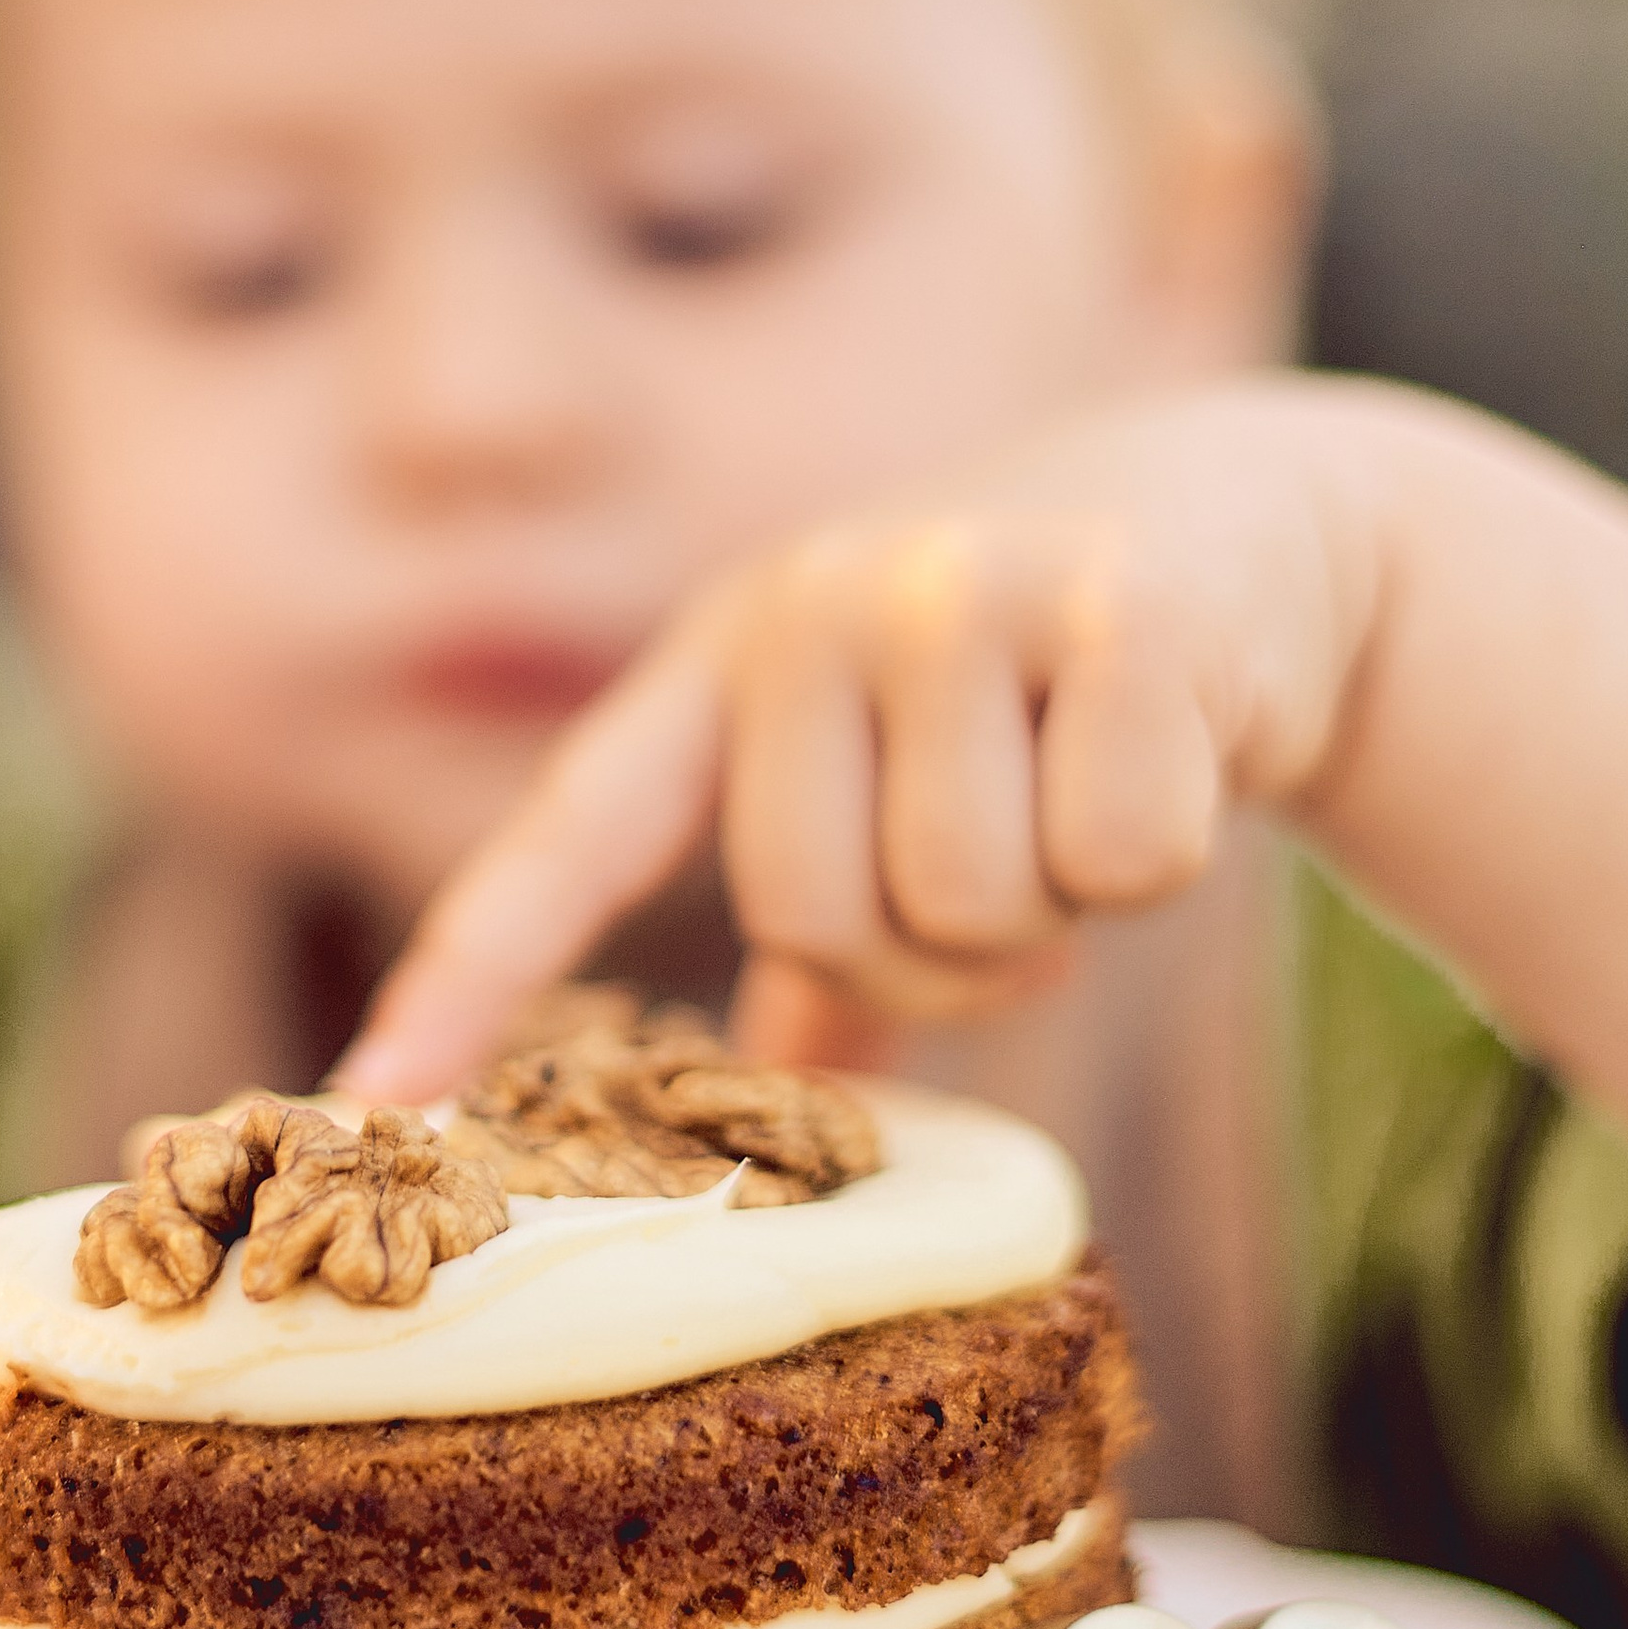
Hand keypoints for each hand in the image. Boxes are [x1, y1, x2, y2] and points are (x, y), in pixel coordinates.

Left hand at [341, 381, 1381, 1096]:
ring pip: (969, 899)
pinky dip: (1159, 852)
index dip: (472, 974)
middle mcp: (814, 603)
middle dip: (932, 958)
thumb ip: (835, 930)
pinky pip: (1114, 853)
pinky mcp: (1120, 605)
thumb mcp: (899, 774)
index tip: (375, 1104)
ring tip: (1082, 803)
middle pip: (816, 912)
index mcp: (725, 661)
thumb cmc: (1041, 694)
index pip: (574, 834)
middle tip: (1008, 897)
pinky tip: (1178, 752)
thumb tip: (775, 1075)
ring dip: (1058, 911)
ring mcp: (960, 588)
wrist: (1252, 524)